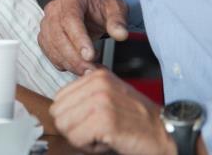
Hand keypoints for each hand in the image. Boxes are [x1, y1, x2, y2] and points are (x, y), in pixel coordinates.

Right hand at [38, 0, 128, 74]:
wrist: (90, 6)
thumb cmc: (101, 6)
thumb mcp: (116, 8)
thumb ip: (118, 21)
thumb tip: (121, 34)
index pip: (70, 19)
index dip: (78, 39)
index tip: (90, 56)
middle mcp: (55, 9)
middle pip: (58, 35)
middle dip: (75, 57)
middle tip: (92, 70)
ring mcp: (47, 23)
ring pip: (52, 47)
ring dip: (70, 63)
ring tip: (90, 70)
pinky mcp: (45, 36)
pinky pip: (50, 53)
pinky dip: (64, 64)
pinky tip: (80, 67)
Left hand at [50, 69, 175, 154]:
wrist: (165, 134)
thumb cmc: (137, 120)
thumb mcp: (109, 97)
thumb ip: (84, 95)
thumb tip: (57, 106)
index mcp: (96, 75)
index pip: (59, 98)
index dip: (72, 116)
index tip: (91, 121)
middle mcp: (97, 84)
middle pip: (58, 113)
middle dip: (73, 128)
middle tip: (96, 131)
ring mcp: (100, 101)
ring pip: (64, 126)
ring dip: (81, 138)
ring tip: (102, 135)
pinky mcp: (104, 120)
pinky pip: (76, 138)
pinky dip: (89, 147)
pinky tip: (107, 141)